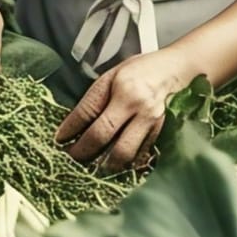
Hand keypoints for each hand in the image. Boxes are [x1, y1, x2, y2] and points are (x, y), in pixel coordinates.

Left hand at [55, 47, 195, 172]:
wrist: (178, 70)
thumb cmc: (143, 70)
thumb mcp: (113, 75)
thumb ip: (95, 99)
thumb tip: (73, 125)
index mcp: (121, 87)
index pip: (87, 112)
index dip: (69, 129)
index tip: (59, 140)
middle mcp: (137, 105)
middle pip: (102, 136)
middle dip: (82, 151)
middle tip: (71, 157)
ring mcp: (151, 122)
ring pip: (123, 153)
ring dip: (104, 164)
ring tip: (92, 166)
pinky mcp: (161, 133)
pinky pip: (140, 155)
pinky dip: (125, 163)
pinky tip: (115, 163)